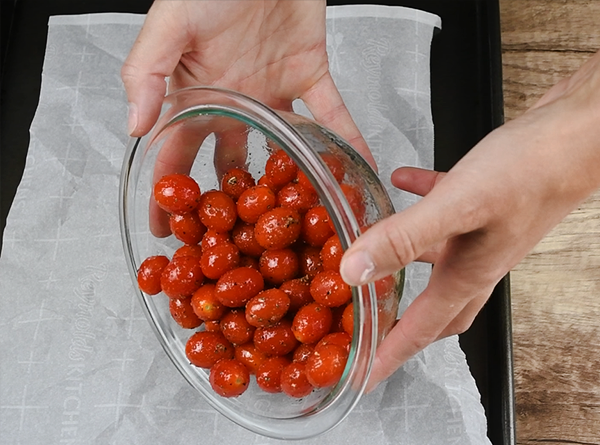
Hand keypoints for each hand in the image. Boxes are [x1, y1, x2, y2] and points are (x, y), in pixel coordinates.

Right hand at [122, 0, 371, 235]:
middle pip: (229, 167)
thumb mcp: (169, 23)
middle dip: (231, 208)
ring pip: (283, 150)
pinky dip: (347, 140)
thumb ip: (147, 72)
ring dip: (292, 184)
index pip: (175, 158)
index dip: (169, 196)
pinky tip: (359, 168)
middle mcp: (234, 105)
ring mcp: (273, 97)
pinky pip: (332, 116)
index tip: (170, 236)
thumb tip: (134, 127)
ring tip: (305, 224)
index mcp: (196, 97)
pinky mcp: (310, 79)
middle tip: (241, 247)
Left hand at [338, 50, 599, 391]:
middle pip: (437, 309)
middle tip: (377, 328)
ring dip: (407, 261)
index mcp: (467, 275)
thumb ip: (404, 240)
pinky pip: (446, 209)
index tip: (365, 375)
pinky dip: (421, 204)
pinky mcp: (488, 203)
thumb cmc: (530, 173)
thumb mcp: (456, 208)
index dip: (389, 355)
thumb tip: (355, 272)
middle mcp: (476, 262)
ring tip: (378, 253)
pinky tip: (404, 182)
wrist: (580, 136)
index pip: (420, 330)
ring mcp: (485, 235)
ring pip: (439, 261)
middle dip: (406, 325)